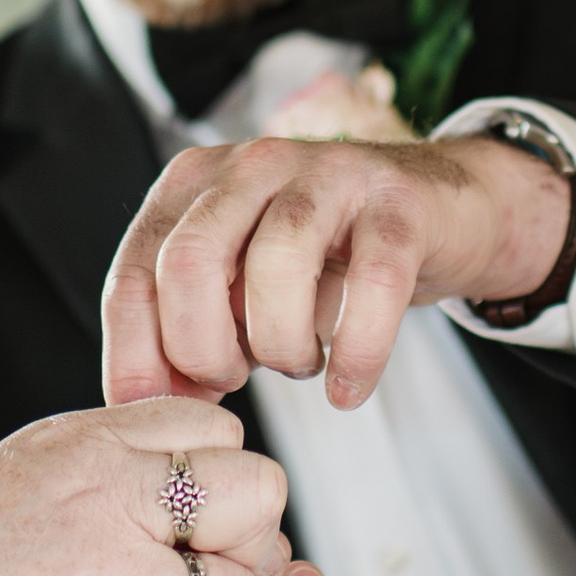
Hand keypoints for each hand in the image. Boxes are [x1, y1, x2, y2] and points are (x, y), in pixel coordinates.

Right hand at [0, 397, 290, 575]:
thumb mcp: (35, 462)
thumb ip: (122, 449)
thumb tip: (211, 456)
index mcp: (96, 445)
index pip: (223, 434)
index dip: (217, 479)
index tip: (186, 518)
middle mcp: (116, 502)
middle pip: (258, 498)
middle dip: (242, 540)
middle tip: (193, 575)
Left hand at [103, 128, 571, 408]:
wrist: (441, 210)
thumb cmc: (326, 258)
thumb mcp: (241, 283)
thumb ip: (187, 325)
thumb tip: (146, 400)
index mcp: (195, 182)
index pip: (134, 271)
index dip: (136, 354)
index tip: (160, 410)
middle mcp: (253, 166)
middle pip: (190, 261)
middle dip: (201, 347)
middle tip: (232, 381)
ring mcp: (329, 175)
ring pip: (277, 266)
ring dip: (280, 346)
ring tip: (298, 365)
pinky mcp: (398, 204)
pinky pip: (372, 284)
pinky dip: (357, 353)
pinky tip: (347, 388)